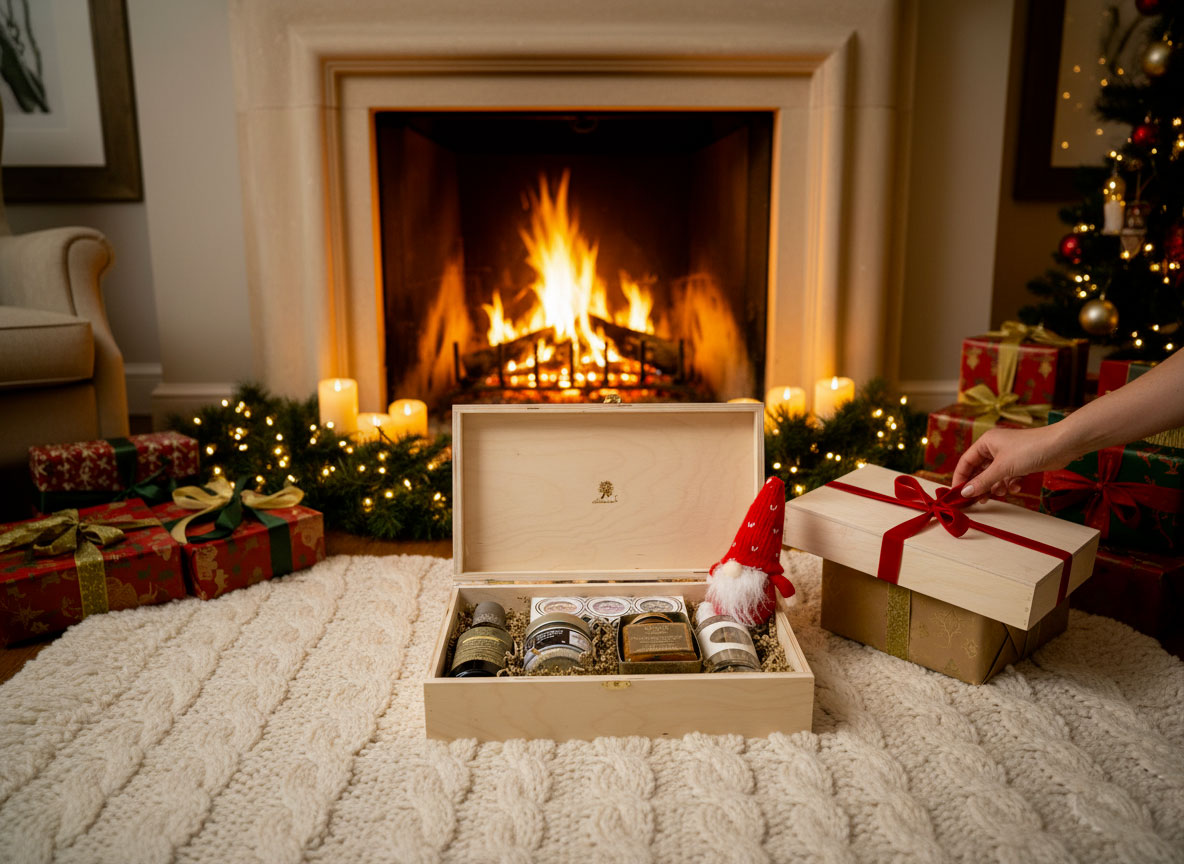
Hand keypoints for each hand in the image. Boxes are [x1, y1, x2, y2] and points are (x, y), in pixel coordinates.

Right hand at [952, 425, 1071, 498]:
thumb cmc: (1030, 450)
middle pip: (980, 470)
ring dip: (996, 486)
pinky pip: (1008, 476)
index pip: (966, 461)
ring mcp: (1009, 455)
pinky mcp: (1021, 463)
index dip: (961, 478)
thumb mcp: (1002, 468)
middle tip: (980, 500)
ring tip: (1002, 493)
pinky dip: (1010, 483)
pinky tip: (1016, 487)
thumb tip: (965, 493)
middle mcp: (995, 448)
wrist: (1061, 445)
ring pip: (995, 475)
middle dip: (980, 485)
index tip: (958, 494)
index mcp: (986, 442)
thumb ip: (982, 482)